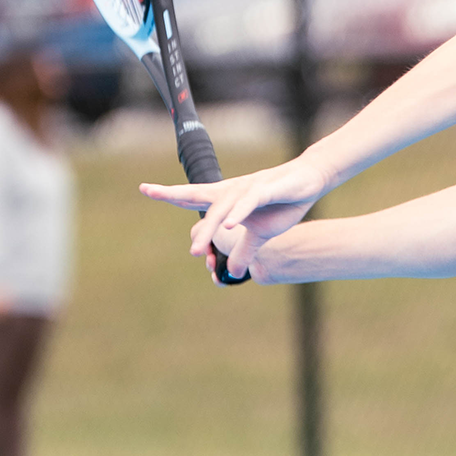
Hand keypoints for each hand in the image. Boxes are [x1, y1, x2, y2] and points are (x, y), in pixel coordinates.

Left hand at [140, 156, 332, 280]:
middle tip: (149, 191)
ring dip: (209, 229)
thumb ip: (243, 251)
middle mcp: (231, 191)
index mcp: (226, 199)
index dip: (170, 194)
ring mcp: (247, 190)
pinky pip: (248, 203)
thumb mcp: (260, 234)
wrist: (310, 181)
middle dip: (173, 194)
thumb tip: (232, 274)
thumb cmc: (282, 203)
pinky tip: (228, 225)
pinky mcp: (266, 190)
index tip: (145, 188)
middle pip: (198, 194)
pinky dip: (238, 214)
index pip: (193, 196)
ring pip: (222, 209)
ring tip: (196, 250)